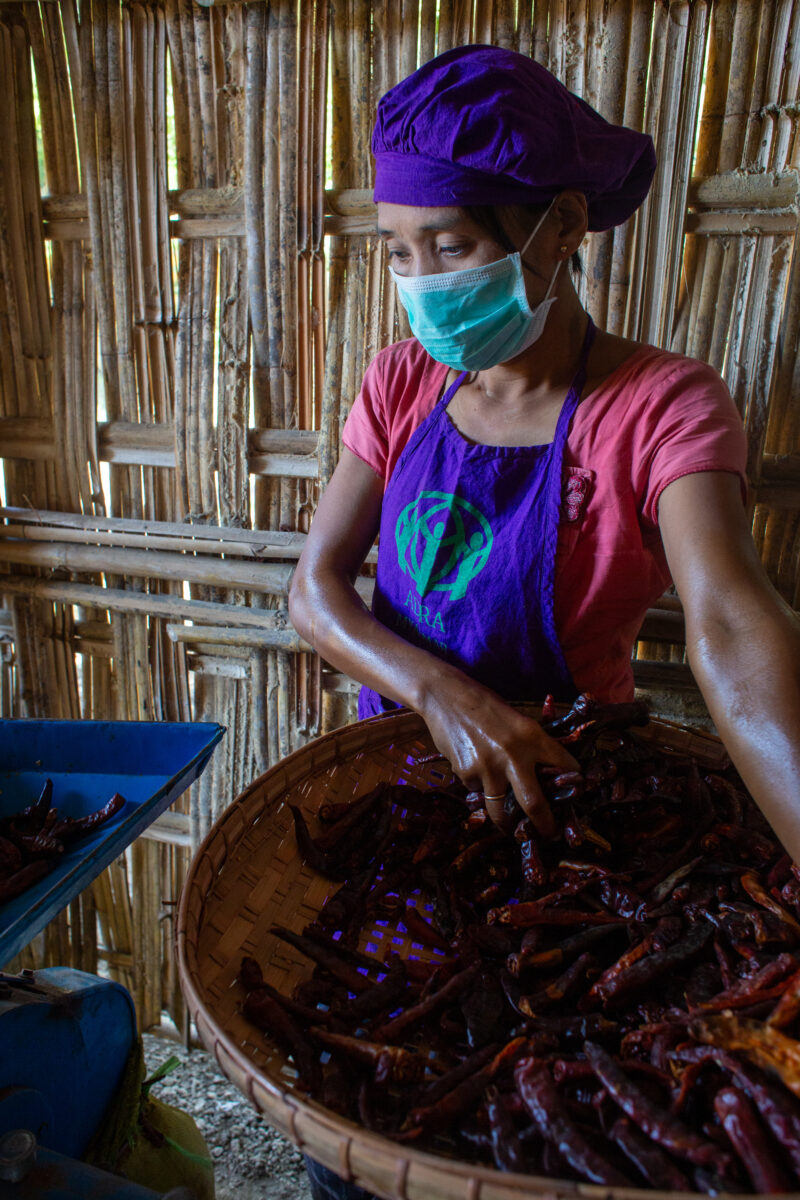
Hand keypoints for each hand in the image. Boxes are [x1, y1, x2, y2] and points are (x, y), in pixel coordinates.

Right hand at [418, 676, 578, 835]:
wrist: (445, 696)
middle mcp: (513, 754)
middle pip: (534, 803)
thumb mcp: (517, 721)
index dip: (573, 780)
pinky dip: (479, 787)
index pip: (563, 765)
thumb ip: (530, 747)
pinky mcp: (466, 773)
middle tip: (550, 834)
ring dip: (505, 822)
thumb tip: (542, 776)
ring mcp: (488, 767)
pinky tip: (473, 767)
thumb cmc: (485, 706)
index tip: (575, 793)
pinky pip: (477, 790)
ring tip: (508, 826)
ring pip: (500, 808)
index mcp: (532, 736)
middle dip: (544, 824)